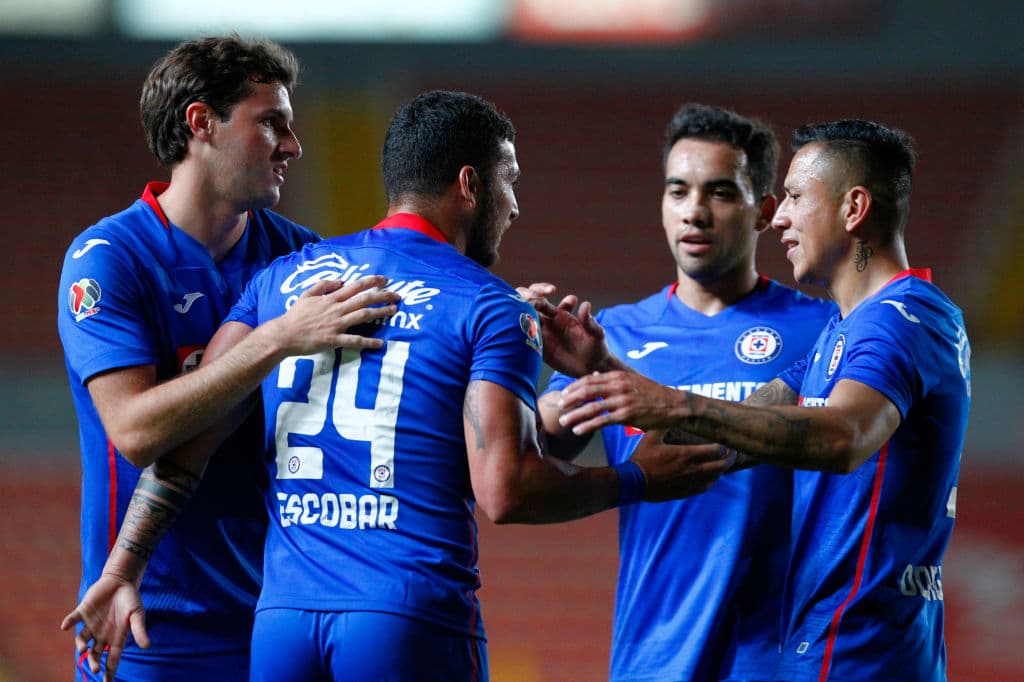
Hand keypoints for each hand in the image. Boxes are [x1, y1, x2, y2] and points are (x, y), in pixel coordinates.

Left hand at [60, 574, 148, 680]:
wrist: (121, 581)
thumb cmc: (131, 600)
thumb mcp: (137, 615)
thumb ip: (139, 630)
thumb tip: (147, 646)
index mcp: (115, 637)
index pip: (112, 658)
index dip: (109, 671)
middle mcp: (101, 635)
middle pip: (95, 654)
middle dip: (94, 662)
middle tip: (96, 668)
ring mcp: (91, 624)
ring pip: (82, 640)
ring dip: (81, 645)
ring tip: (83, 650)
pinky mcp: (83, 612)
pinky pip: (74, 619)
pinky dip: (69, 622)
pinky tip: (65, 626)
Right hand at [270, 275, 399, 354]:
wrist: (284, 334)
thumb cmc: (295, 316)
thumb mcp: (306, 294)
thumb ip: (323, 285)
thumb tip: (340, 280)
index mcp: (331, 298)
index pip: (355, 286)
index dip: (371, 281)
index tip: (384, 280)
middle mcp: (336, 309)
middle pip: (364, 299)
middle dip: (382, 295)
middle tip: (397, 295)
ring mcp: (336, 324)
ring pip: (363, 315)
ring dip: (380, 312)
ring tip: (393, 311)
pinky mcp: (334, 339)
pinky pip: (354, 340)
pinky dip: (368, 342)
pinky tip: (380, 343)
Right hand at [515, 282, 610, 376]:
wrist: (592, 367)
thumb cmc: (596, 347)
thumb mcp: (596, 333)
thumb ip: (589, 321)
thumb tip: (585, 305)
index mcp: (558, 314)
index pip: (541, 297)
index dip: (540, 290)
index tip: (550, 291)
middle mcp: (546, 322)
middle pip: (526, 305)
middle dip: (525, 297)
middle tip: (531, 299)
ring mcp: (540, 336)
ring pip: (521, 321)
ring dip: (519, 316)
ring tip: (526, 318)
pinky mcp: (538, 349)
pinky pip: (523, 340)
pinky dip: (519, 335)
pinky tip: (520, 335)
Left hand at [558, 370, 682, 435]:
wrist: (673, 404)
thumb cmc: (652, 393)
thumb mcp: (632, 380)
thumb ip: (612, 379)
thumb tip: (595, 376)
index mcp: (618, 376)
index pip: (589, 380)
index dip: (574, 387)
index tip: (564, 394)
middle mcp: (618, 386)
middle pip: (587, 391)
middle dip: (570, 399)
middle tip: (559, 406)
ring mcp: (622, 401)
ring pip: (591, 408)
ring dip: (575, 415)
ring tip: (564, 421)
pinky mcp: (626, 416)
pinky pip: (602, 421)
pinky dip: (587, 426)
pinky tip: (578, 431)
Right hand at [630, 429, 734, 501]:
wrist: (634, 482)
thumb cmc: (643, 458)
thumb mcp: (651, 437)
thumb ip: (663, 426)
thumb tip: (670, 416)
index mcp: (686, 454)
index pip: (715, 450)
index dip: (723, 447)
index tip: (726, 443)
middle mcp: (692, 469)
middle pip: (720, 465)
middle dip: (729, 458)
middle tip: (733, 454)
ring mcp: (690, 482)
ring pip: (714, 477)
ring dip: (721, 470)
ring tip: (724, 464)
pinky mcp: (685, 492)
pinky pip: (705, 487)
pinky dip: (712, 481)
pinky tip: (712, 478)